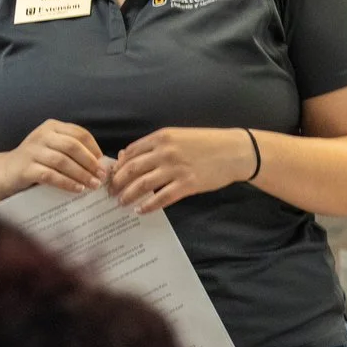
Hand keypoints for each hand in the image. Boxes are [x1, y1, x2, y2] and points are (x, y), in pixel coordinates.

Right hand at [0, 119, 105, 196]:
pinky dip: (67, 183)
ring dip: (81, 174)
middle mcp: (41, 135)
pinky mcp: (25, 168)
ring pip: (62, 161)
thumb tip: (102, 164)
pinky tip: (77, 188)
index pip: (80, 134)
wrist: (6, 171)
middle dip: (90, 162)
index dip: (95, 148)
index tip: (103, 163)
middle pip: (73, 146)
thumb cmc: (38, 161)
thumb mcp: (55, 148)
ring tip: (93, 184)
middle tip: (101, 176)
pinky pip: (50, 175)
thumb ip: (73, 151)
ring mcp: (32, 151)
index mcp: (52, 127)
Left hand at [109, 127, 257, 213]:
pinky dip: (148, 205)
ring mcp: (176, 169)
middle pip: (131, 169)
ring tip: (122, 203)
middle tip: (111, 192)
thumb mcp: (179, 136)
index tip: (111, 176)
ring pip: (142, 185)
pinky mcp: (187, 184)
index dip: (118, 166)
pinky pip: (162, 198)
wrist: (235, 151)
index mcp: (162, 137)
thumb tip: (128, 156)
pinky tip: (141, 210)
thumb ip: (155, 145)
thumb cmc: (208, 143)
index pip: (131, 153)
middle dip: (117, 183)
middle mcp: (165, 152)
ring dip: (128, 195)